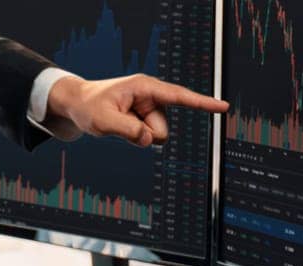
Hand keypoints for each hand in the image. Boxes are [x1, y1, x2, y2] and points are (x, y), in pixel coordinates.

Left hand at [47, 74, 229, 146]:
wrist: (78, 104)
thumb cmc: (89, 106)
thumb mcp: (103, 120)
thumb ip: (128, 131)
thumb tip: (151, 141)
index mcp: (145, 87)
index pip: (179, 96)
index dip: (203, 103)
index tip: (224, 106)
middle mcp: (152, 96)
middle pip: (162, 129)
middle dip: (144, 134)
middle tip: (119, 124)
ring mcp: (150, 109)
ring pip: (157, 137)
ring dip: (138, 136)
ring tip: (118, 122)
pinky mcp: (147, 119)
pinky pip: (150, 139)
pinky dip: (137, 137)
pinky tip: (122, 125)